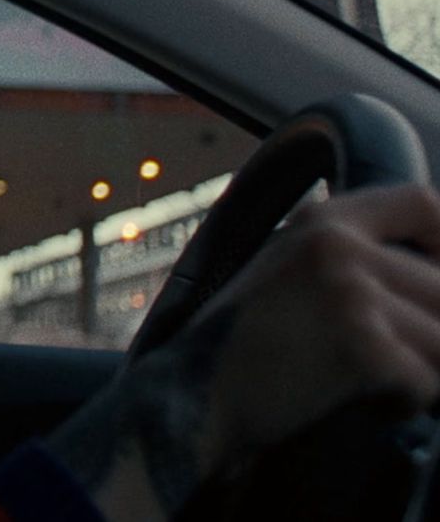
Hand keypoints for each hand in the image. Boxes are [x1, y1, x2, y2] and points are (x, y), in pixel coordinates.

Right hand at [47, 182, 439, 519]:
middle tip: (404, 356)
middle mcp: (338, 248)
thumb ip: (346, 257)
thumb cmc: (240, 347)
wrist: (192, 399)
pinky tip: (370, 402)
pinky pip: (428, 380)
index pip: (423, 204)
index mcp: (321, 223)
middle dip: (433, 331)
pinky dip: (409, 401)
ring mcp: (349, 296)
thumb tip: (427, 275)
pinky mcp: (360, 349)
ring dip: (426, 368)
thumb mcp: (284, 270)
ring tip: (381, 381)